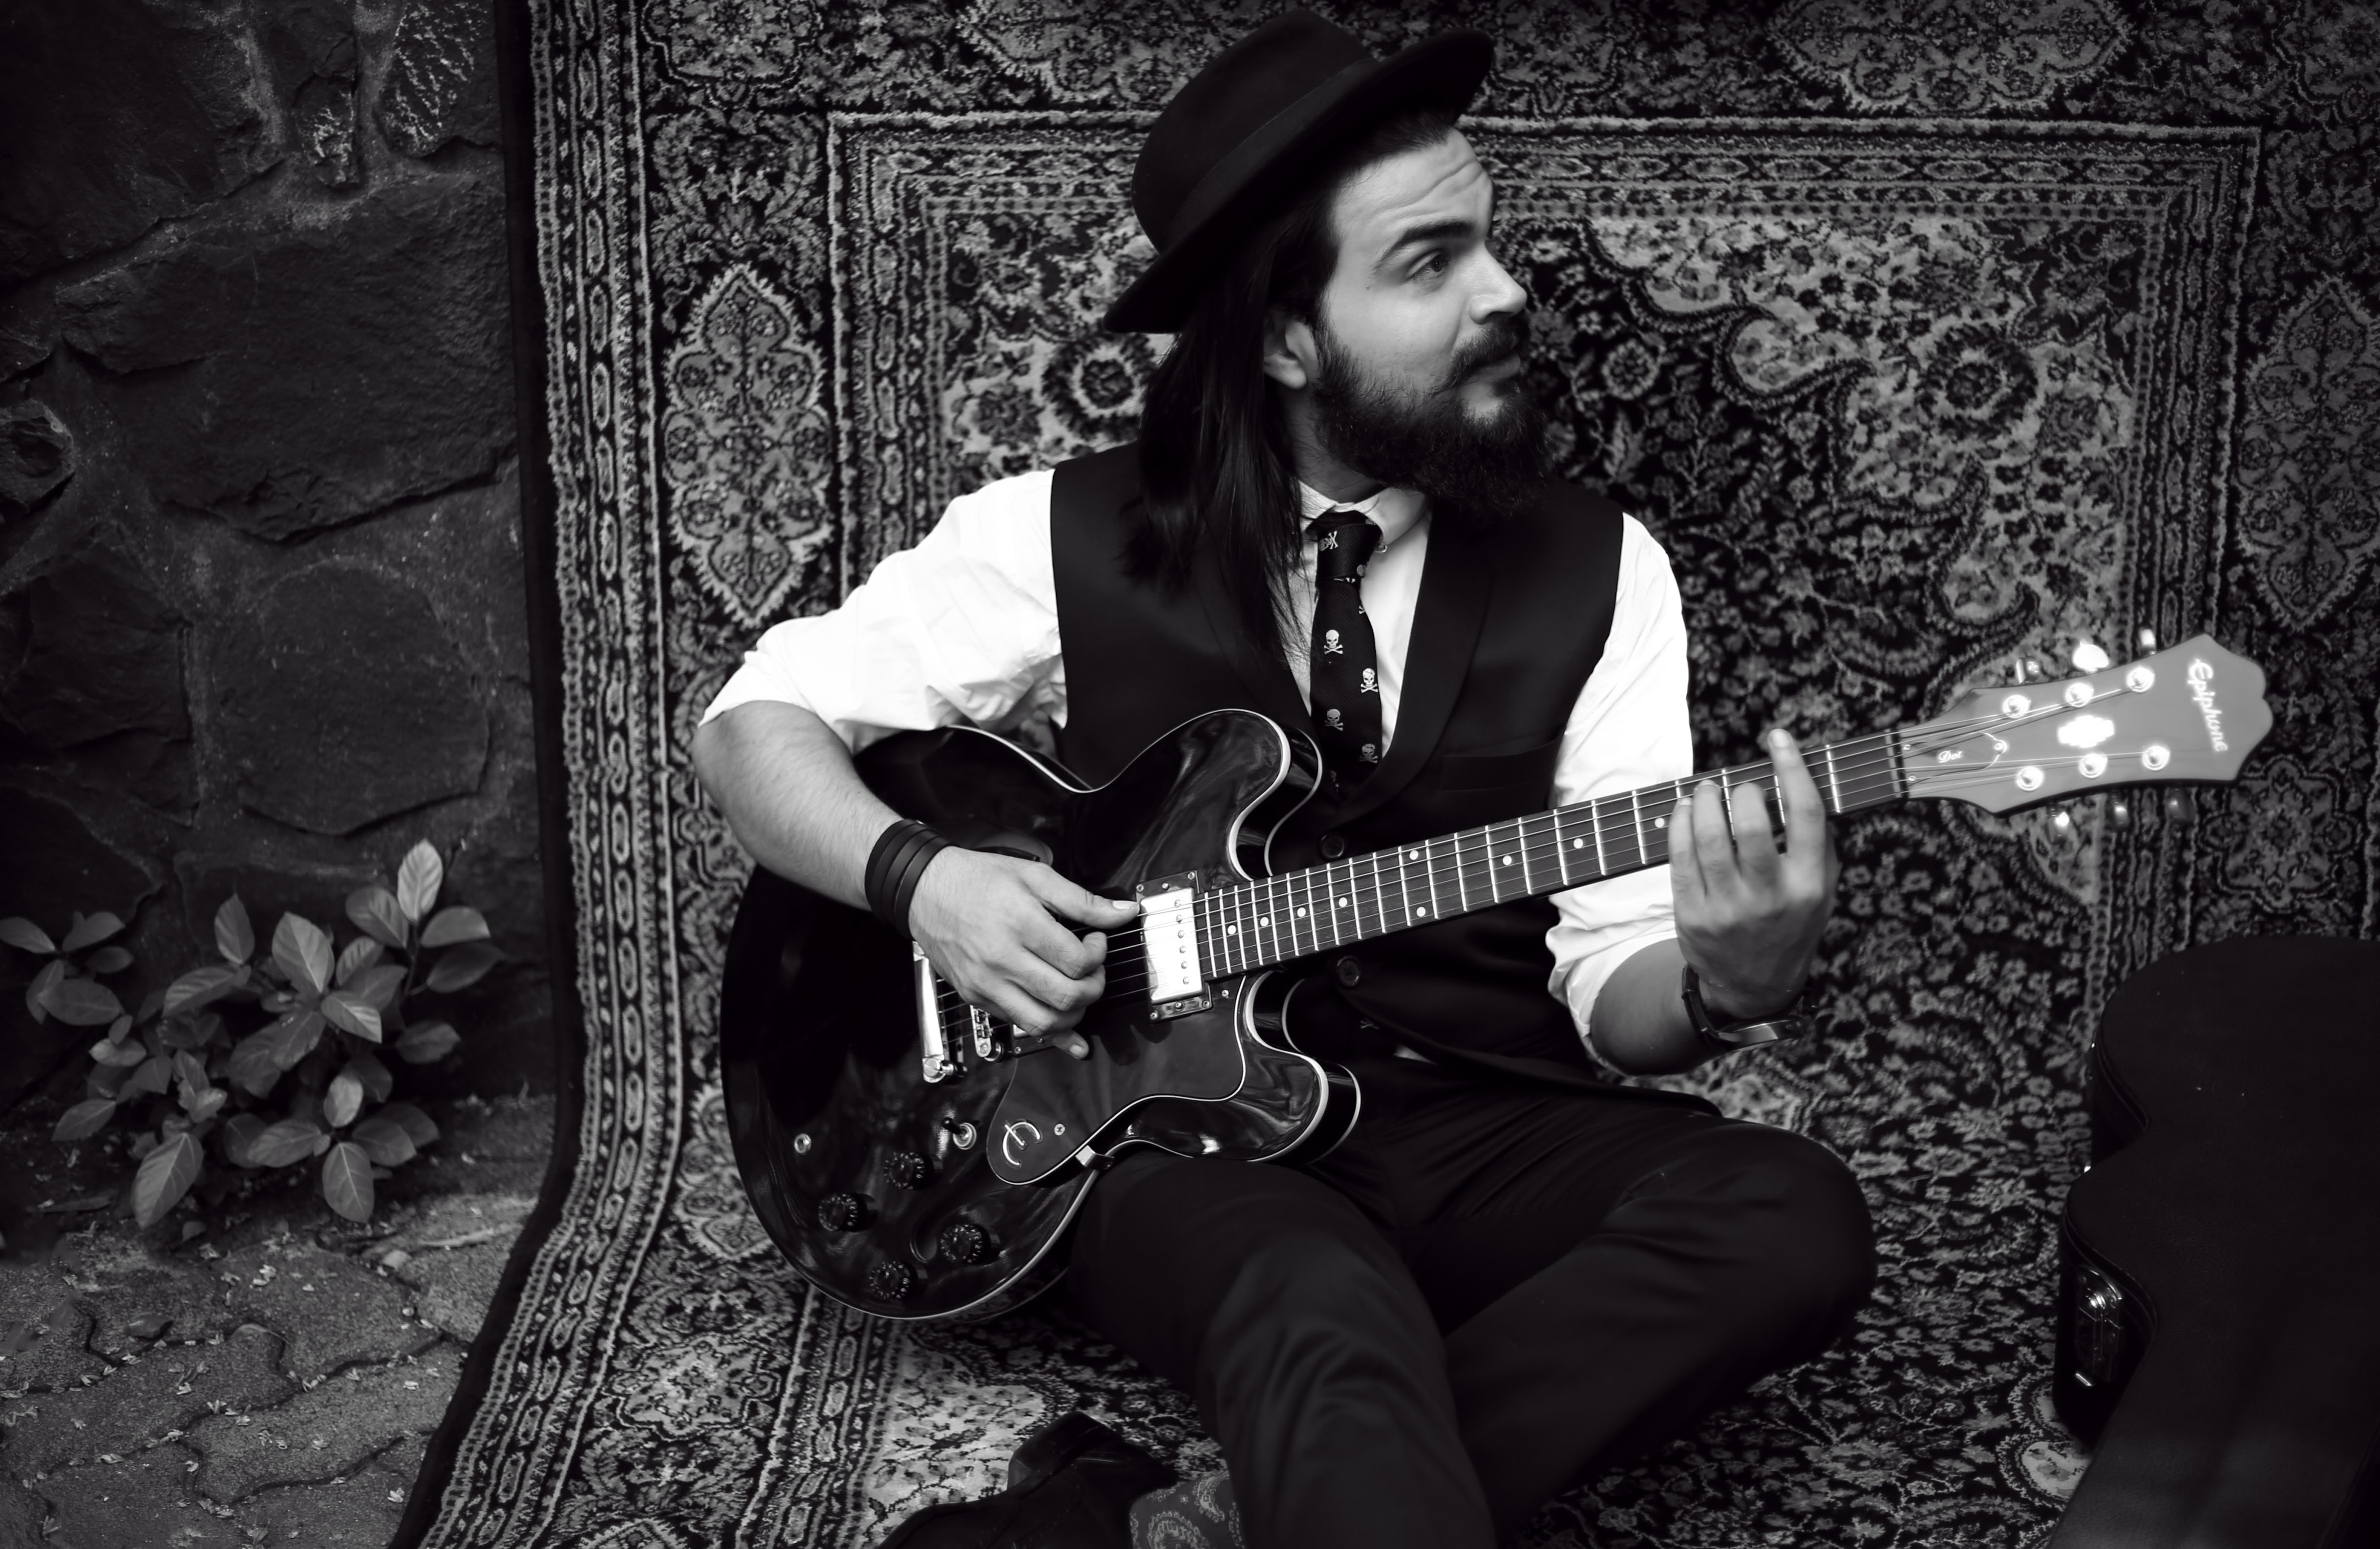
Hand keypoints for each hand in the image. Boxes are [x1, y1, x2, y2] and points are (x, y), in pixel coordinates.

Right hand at [905, 848, 1138, 1059]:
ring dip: (1074, 1015)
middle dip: (1094, 988)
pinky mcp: (977, 998)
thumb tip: (1123, 912)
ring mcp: (987, 983)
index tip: (1095, 942)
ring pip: (1044, 1023)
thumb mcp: (1035, 877)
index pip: (1076, 961)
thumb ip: (1083, 900)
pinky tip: (1067, 1032)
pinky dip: (1049, 1033)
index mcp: (1020, 923)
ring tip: (1077, 992)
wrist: (925, 891)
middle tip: (1091, 970)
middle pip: (1066, 997)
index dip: (1098, 955)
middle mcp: (1001, 959)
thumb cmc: (977, 880)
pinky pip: (1019, 1027)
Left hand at [1670, 728, 1838, 1019]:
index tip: (1778, 738)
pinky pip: (1680, 857)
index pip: (1806, 814)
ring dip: (1705, 801)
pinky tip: (1686, 810)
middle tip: (1738, 786)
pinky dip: (1680, 824)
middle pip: (1753, 823)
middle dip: (1742, 791)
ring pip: (1710, 838)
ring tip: (1707, 791)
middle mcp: (1771, 896)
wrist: (1752, 985)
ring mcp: (1729, 908)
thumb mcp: (1820, 891)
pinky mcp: (1694, 915)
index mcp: (1809, 885)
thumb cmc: (1788, 923)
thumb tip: (1799, 779)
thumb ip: (1817, 842)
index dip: (1792, 768)